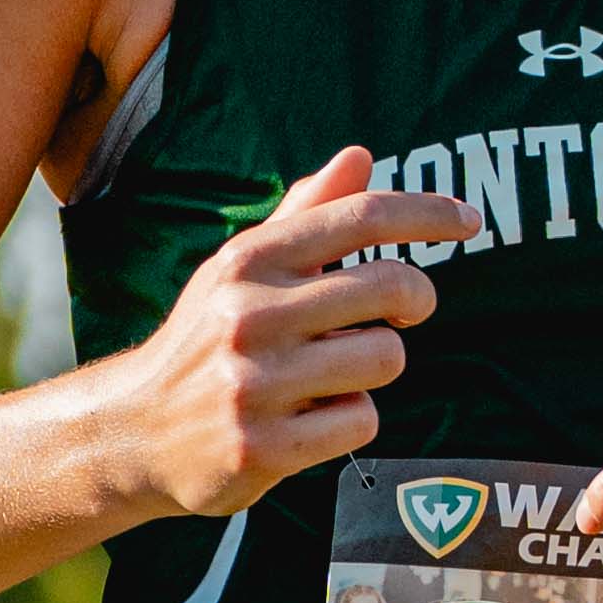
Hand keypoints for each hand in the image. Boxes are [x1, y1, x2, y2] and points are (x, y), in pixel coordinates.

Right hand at [105, 144, 482, 521]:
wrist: (132, 430)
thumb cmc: (206, 339)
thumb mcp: (241, 269)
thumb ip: (305, 215)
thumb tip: (360, 155)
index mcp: (248, 260)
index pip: (359, 216)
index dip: (426, 214)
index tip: (470, 221)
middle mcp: (248, 314)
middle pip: (391, 286)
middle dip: (416, 299)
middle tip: (406, 311)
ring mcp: (254, 383)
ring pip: (385, 358)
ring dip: (374, 368)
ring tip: (332, 375)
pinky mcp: (261, 447)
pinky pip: (361, 422)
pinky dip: (350, 421)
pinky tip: (311, 420)